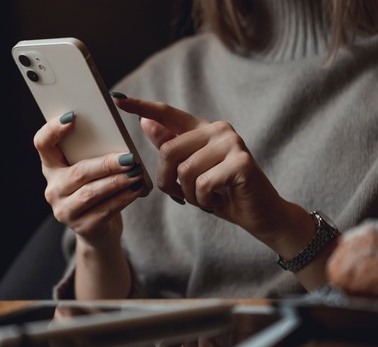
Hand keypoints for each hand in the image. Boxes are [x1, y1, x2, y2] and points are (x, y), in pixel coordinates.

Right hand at [33, 113, 144, 246]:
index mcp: (51, 168)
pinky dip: (123, 198)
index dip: (53, 129)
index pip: (42, 144)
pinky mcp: (83, 227)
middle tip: (129, 157)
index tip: (73, 117)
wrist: (98, 230)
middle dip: (106, 164)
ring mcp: (65, 211)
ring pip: (91, 193)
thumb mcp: (88, 170)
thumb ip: (92, 153)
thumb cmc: (95, 190)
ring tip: (136, 173)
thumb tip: (117, 136)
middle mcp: (53, 190)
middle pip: (77, 173)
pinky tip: (136, 189)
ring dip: (117, 181)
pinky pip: (105, 210)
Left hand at [113, 96, 309, 249]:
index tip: (118, 100)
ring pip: (184, 170)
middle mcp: (218, 130)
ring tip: (206, 196)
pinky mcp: (241, 162)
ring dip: (189, 193)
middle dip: (168, 180)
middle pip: (168, 150)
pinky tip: (218, 199)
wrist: (259, 214)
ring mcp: (232, 143)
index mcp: (203, 130)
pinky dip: (203, 199)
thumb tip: (146, 123)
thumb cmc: (223, 193)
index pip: (168, 114)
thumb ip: (171, 148)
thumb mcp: (190, 172)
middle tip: (183, 195)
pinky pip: (202, 183)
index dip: (142, 107)